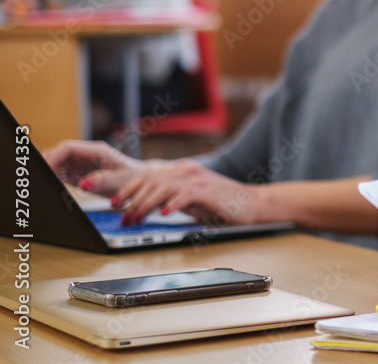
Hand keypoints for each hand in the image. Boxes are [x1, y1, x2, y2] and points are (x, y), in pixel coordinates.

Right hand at [43, 139, 146, 196]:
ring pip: (58, 159)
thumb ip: (103, 181)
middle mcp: (87, 153)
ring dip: (50, 169)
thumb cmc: (133, 178)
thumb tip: (83, 184)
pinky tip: (56, 185)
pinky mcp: (79, 171)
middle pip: (59, 151)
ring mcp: (82, 161)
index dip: (54, 157)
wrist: (139, 180)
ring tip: (50, 182)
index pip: (68, 147)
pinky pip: (61, 170)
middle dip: (48, 162)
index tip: (47, 171)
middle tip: (45, 178)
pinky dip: (54, 176)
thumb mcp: (121, 181)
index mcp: (97, 150)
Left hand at [115, 160, 263, 225]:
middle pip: (150, 179)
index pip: (147, 174)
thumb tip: (144, 207)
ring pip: (162, 186)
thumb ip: (171, 197)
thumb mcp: (191, 199)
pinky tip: (163, 214)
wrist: (252, 203)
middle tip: (120, 214)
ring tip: (136, 218)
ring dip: (145, 203)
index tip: (113, 201)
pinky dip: (171, 204)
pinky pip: (185, 194)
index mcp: (181, 171)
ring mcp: (198, 180)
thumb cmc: (221, 203)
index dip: (127, 187)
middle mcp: (187, 171)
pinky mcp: (209, 191)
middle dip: (130, 197)